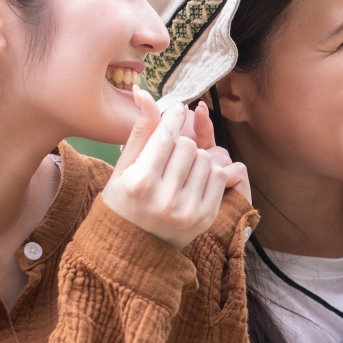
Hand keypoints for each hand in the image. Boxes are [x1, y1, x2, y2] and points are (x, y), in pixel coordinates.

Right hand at [103, 93, 248, 248]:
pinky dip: (209, 173)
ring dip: (196, 157)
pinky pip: (219, 178)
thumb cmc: (123, 202)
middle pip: (188, 146)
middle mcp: (164, 198)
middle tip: (171, 149)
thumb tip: (144, 93)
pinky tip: (192, 179)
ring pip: (207, 160)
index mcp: (140, 182)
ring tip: (181, 167)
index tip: (176, 110)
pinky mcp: (205, 218)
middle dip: (181, 142)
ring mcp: (187, 211)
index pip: (166, 136)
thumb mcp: (123, 168)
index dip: (172, 118)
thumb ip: (139, 131)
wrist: (132, 249)